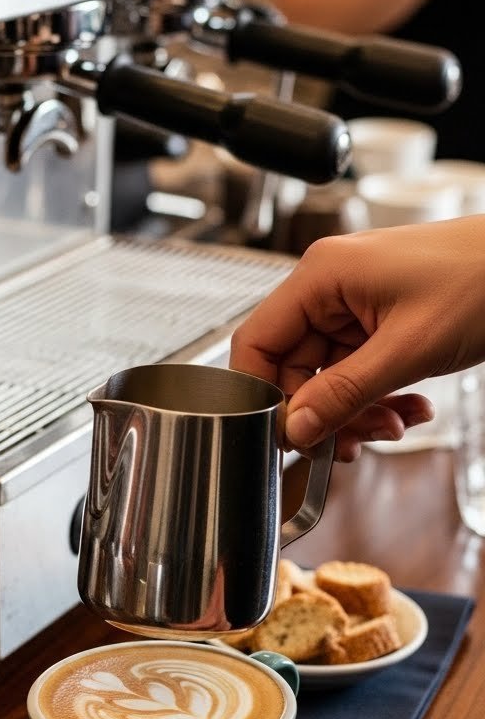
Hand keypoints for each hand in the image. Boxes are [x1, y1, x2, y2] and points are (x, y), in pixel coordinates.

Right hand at [229, 217, 484, 460]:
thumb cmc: (482, 279)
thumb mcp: (408, 349)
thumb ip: (344, 393)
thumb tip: (296, 428)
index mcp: (321, 276)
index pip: (257, 343)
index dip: (265, 396)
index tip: (288, 437)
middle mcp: (330, 287)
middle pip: (294, 369)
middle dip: (326, 413)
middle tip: (354, 443)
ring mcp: (355, 304)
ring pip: (329, 377)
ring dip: (358, 411)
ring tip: (396, 424)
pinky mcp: (379, 321)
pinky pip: (359, 372)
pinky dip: (379, 398)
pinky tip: (410, 408)